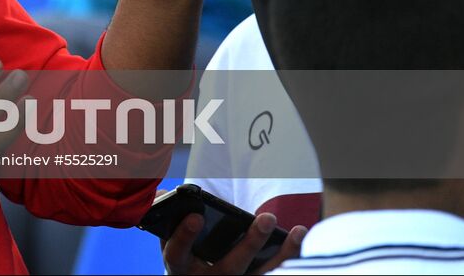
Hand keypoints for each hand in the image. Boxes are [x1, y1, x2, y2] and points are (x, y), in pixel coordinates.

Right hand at [162, 211, 305, 274]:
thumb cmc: (184, 257)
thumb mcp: (169, 241)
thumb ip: (166, 219)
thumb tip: (163, 194)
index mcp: (180, 266)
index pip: (178, 252)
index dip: (185, 235)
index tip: (196, 216)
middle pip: (230, 266)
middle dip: (250, 243)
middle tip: (266, 218)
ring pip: (260, 274)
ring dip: (282, 254)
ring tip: (298, 231)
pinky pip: (272, 275)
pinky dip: (288, 259)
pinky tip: (300, 239)